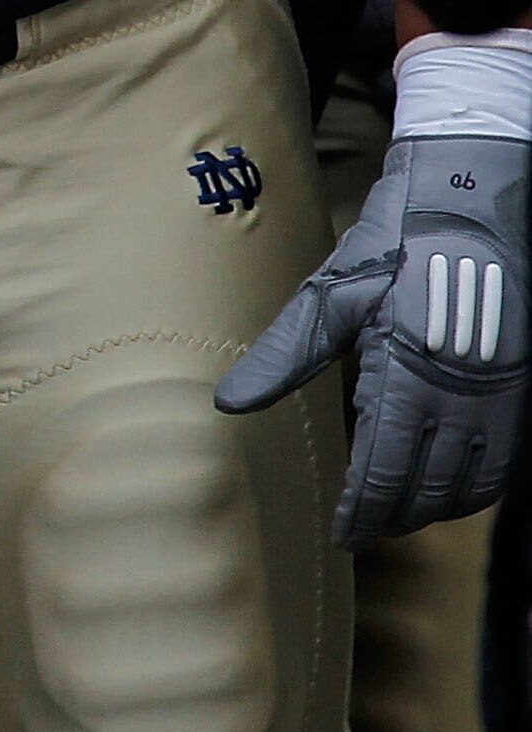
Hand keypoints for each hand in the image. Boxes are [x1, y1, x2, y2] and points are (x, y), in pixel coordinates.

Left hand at [218, 37, 530, 545]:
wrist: (474, 196)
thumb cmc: (397, 239)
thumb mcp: (334, 289)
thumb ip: (285, 353)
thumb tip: (230, 402)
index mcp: (408, 374)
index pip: (385, 470)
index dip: (362, 510)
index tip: (341, 535)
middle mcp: (462, 396)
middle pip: (428, 488)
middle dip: (394, 517)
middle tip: (364, 531)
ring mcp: (500, 396)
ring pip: (471, 484)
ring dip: (434, 508)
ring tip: (399, 516)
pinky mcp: (521, 387)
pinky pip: (504, 462)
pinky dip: (476, 486)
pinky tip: (450, 487)